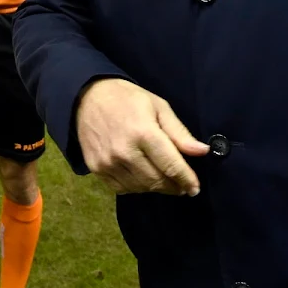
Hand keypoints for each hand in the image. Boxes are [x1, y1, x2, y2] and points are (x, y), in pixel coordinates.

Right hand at [75, 78, 208, 196]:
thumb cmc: (127, 99)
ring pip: (141, 188)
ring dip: (157, 188)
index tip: (195, 188)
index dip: (187, 179)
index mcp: (143, 132)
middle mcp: (124, 151)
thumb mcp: (158, 106)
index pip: (171, 165)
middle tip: (183, 186)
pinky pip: (122, 189)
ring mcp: (108, 162)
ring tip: (164, 180)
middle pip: (157, 181)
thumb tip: (201, 151)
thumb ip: (179, 132)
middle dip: (174, 186)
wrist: (86, 98)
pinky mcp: (97, 169)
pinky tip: (143, 178)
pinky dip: (137, 188)